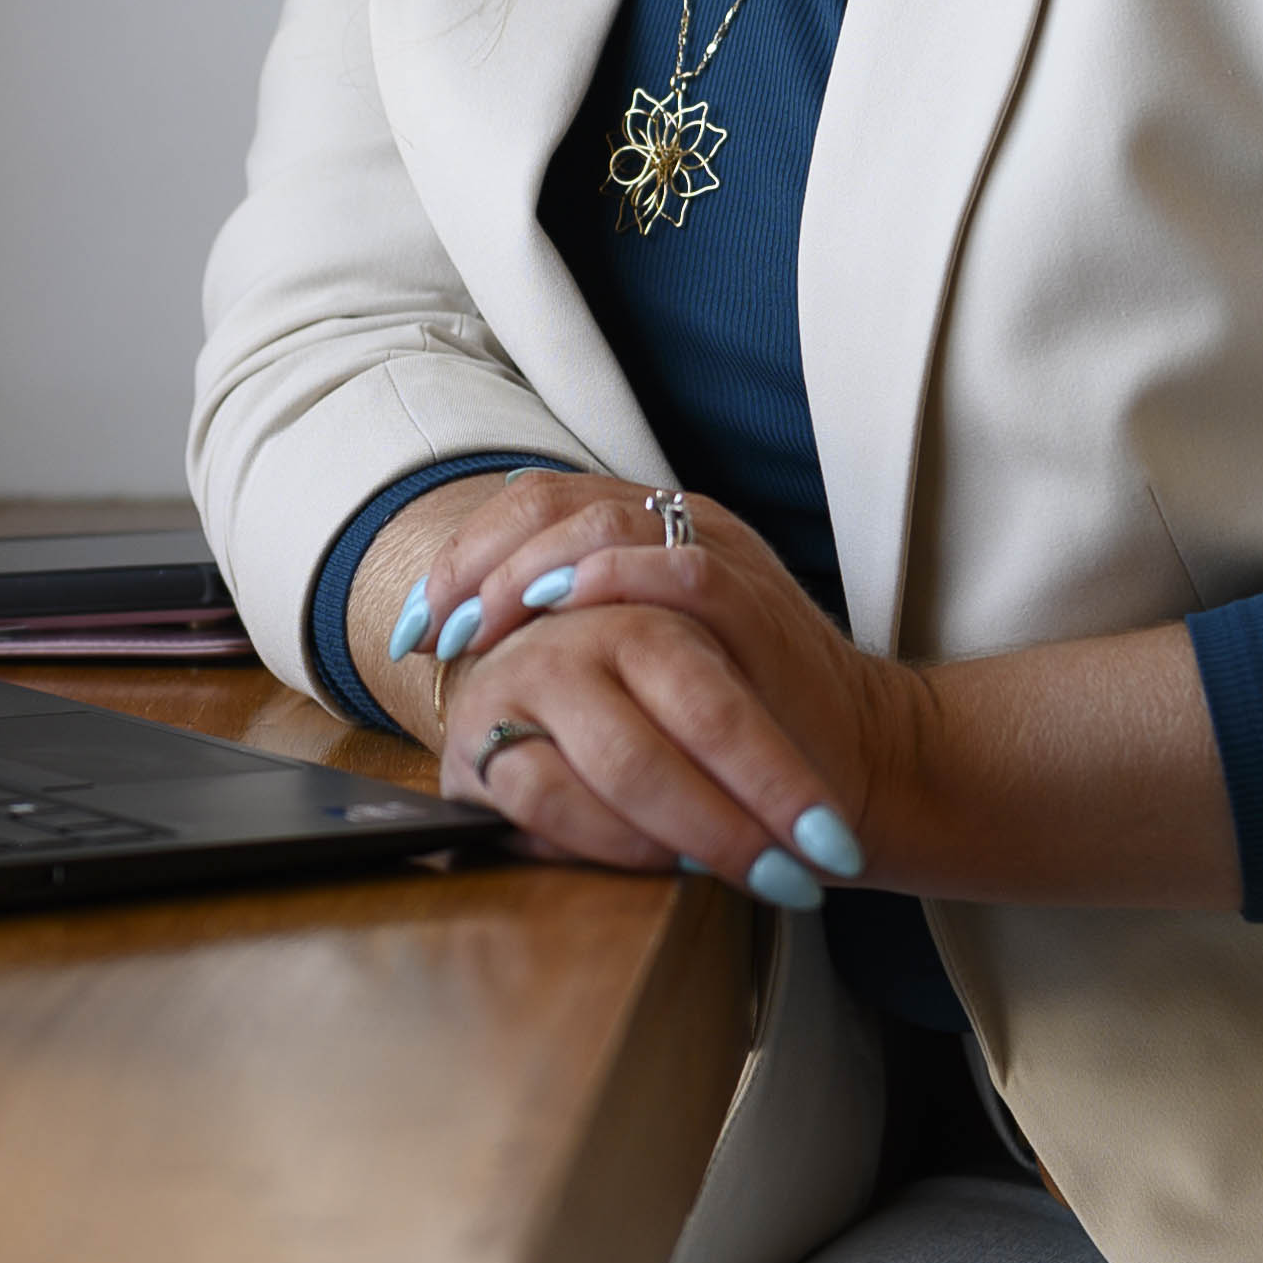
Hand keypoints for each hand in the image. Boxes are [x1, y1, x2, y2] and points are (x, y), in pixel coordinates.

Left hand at [391, 475, 905, 908]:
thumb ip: (571, 642)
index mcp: (641, 533)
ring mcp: (719, 556)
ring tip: (472, 629)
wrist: (848, 760)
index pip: (530, 505)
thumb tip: (465, 657)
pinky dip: (610, 577)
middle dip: (472, 564)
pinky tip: (558, 608)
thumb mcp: (634, 670)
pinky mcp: (755, 602)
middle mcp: (676, 526)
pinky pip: (679, 567)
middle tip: (430, 631)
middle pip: (549, 502)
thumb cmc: (728, 728)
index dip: (462, 555)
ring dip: (521, 573)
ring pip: (603, 520)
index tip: (414, 624)